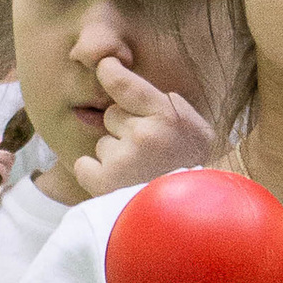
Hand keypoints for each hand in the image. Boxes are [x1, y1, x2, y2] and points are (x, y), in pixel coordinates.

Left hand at [74, 53, 218, 198]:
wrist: (198, 217)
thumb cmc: (196, 171)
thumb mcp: (195, 131)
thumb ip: (168, 107)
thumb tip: (134, 86)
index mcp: (167, 116)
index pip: (124, 84)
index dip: (109, 71)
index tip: (104, 66)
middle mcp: (144, 134)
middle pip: (111, 115)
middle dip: (123, 130)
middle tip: (146, 153)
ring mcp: (123, 159)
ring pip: (102, 144)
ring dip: (114, 156)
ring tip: (139, 174)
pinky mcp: (105, 183)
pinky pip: (83, 165)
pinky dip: (95, 174)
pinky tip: (118, 183)